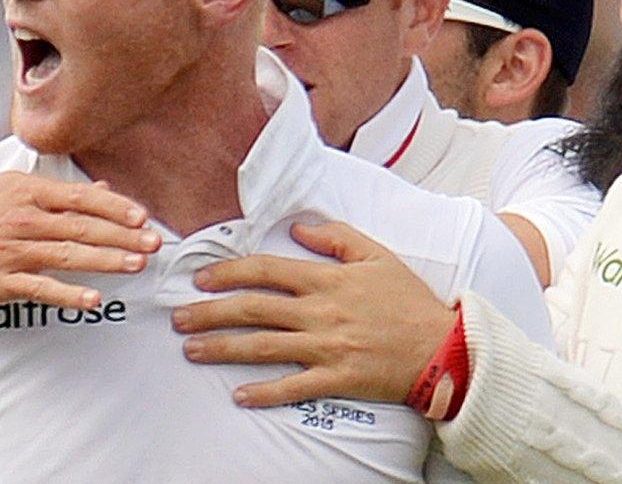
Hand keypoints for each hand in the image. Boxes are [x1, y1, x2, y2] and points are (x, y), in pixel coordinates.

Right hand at [0, 173, 159, 310]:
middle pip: (81, 227)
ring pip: (66, 255)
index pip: (80, 198)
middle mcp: (22, 219)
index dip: (115, 208)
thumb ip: (59, 192)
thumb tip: (104, 191)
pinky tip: (93, 300)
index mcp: (27, 193)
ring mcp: (11, 251)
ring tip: (135, 266)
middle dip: (121, 235)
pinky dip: (67, 294)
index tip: (143, 217)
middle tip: (154, 244)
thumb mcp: (11, 190)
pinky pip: (40, 288)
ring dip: (104, 261)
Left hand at [173, 221, 455, 406]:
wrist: (443, 347)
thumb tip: (297, 226)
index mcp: (327, 280)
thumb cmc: (410, 301)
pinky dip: (264, 392)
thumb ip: (336, 237)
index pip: (266, 270)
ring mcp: (327, 348)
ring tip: (191, 349)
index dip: (227, 272)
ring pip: (263, 347)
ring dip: (222, 348)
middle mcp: (321, 312)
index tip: (200, 279)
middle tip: (178, 318)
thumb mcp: (377, 255)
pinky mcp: (338, 379)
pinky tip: (237, 395)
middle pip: (253, 309)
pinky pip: (294, 387)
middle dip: (209, 312)